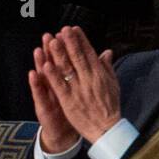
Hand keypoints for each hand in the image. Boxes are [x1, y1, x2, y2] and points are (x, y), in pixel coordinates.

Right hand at [30, 39, 77, 153]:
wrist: (63, 133)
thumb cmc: (72, 111)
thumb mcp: (78, 92)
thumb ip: (84, 75)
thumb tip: (97, 59)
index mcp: (64, 80)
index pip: (64, 61)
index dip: (64, 48)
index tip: (65, 33)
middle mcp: (53, 85)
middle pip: (52, 64)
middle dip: (49, 51)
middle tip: (48, 36)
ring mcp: (46, 94)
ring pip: (42, 76)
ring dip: (39, 63)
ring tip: (38, 50)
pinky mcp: (42, 105)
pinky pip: (39, 93)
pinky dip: (35, 84)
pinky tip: (32, 74)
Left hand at [40, 26, 121, 144]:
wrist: (107, 129)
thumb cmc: (109, 106)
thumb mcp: (112, 84)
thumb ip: (107, 67)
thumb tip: (107, 51)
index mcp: (100, 75)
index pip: (89, 54)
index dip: (81, 40)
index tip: (74, 29)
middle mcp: (89, 80)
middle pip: (78, 58)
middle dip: (70, 42)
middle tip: (63, 29)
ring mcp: (78, 90)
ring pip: (67, 69)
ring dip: (59, 55)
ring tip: (52, 41)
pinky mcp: (69, 101)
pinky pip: (59, 86)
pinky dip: (53, 76)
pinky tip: (46, 65)